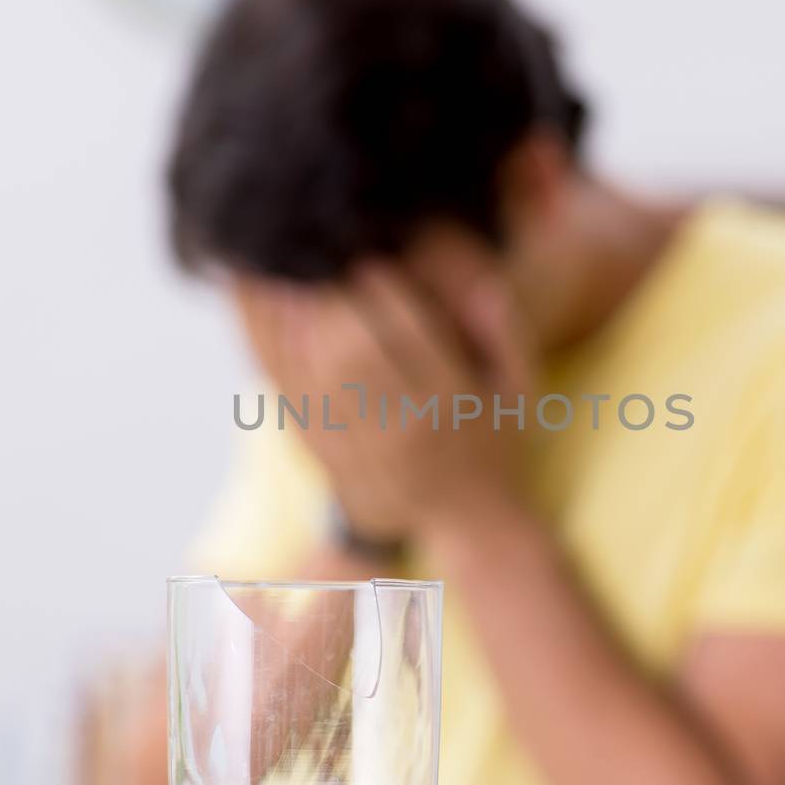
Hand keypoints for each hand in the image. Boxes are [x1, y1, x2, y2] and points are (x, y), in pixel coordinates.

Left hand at [237, 252, 531, 543]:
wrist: (472, 521)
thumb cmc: (497, 441)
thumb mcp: (520, 390)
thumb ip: (509, 334)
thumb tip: (486, 284)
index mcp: (451, 401)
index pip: (409, 332)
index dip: (382, 288)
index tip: (370, 263)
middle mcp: (405, 428)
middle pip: (352, 352)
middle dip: (332, 302)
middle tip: (321, 267)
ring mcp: (363, 449)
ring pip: (314, 375)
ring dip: (293, 322)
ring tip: (284, 280)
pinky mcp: (331, 460)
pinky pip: (293, 403)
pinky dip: (274, 358)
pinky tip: (264, 320)